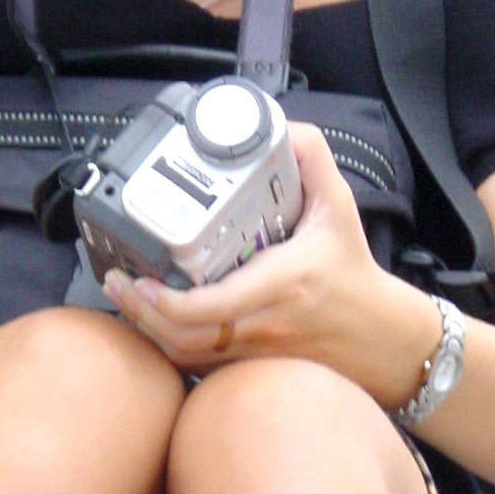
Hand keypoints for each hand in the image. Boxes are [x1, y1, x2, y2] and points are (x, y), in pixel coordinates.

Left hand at [101, 123, 432, 404]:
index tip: (140, 278)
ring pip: (185, 355)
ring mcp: (253, 352)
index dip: (166, 301)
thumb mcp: (339, 207)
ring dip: (148, 330)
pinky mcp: (248, 366)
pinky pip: (198, 365)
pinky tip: (151, 321)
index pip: (212, 307)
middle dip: (141, 312)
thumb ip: (312, 160)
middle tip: (117, 280)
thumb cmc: (351, 274)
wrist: (377, 338)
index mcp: (281, 284)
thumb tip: (282, 126)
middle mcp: (262, 324)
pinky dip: (168, 345)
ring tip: (125, 296)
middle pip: (184, 335)